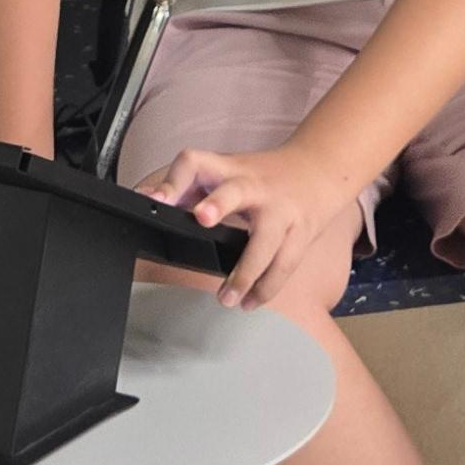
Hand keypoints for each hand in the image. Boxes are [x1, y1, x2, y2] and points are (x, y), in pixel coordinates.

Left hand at [143, 143, 358, 309]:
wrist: (320, 169)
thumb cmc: (264, 176)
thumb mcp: (227, 172)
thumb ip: (186, 185)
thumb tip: (144, 196)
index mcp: (228, 169)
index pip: (194, 163)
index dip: (174, 180)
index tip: (157, 201)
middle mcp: (255, 185)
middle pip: (236, 190)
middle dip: (219, 203)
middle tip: (201, 218)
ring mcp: (281, 210)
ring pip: (266, 240)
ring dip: (246, 272)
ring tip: (226, 299)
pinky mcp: (301, 232)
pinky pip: (285, 264)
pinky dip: (267, 287)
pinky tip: (250, 302)